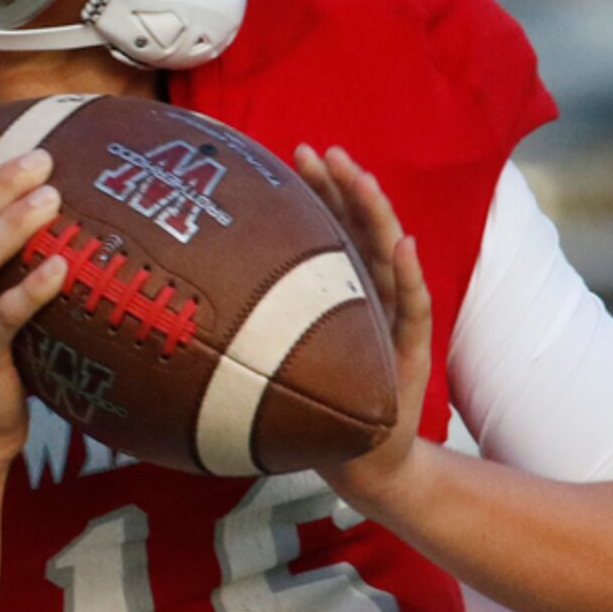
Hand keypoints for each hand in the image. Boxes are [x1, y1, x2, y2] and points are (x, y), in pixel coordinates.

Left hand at [294, 143, 431, 514]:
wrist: (363, 459)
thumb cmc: (315, 400)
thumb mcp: (278, 354)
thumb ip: (261, 313)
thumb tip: (199, 282)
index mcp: (338, 288)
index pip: (330, 227)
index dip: (318, 190)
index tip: (297, 153)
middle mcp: (369, 294)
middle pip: (359, 230)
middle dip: (344, 187)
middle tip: (323, 151)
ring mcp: (391, 318)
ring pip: (386, 257)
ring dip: (376, 216)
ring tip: (363, 179)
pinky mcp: (410, 350)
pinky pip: (412, 308)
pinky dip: (409, 275)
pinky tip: (404, 245)